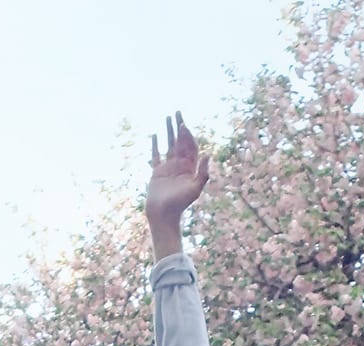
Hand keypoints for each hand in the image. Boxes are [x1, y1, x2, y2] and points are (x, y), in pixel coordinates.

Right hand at [145, 112, 210, 239]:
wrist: (163, 216)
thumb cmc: (180, 204)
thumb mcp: (195, 189)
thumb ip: (203, 173)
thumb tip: (208, 154)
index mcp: (190, 168)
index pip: (190, 146)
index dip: (188, 135)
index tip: (183, 125)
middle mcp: (180, 166)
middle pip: (180, 142)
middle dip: (179, 127)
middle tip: (177, 112)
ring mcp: (168, 168)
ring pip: (168, 145)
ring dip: (168, 132)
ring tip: (167, 118)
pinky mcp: (157, 173)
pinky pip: (156, 156)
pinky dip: (155, 145)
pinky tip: (155, 135)